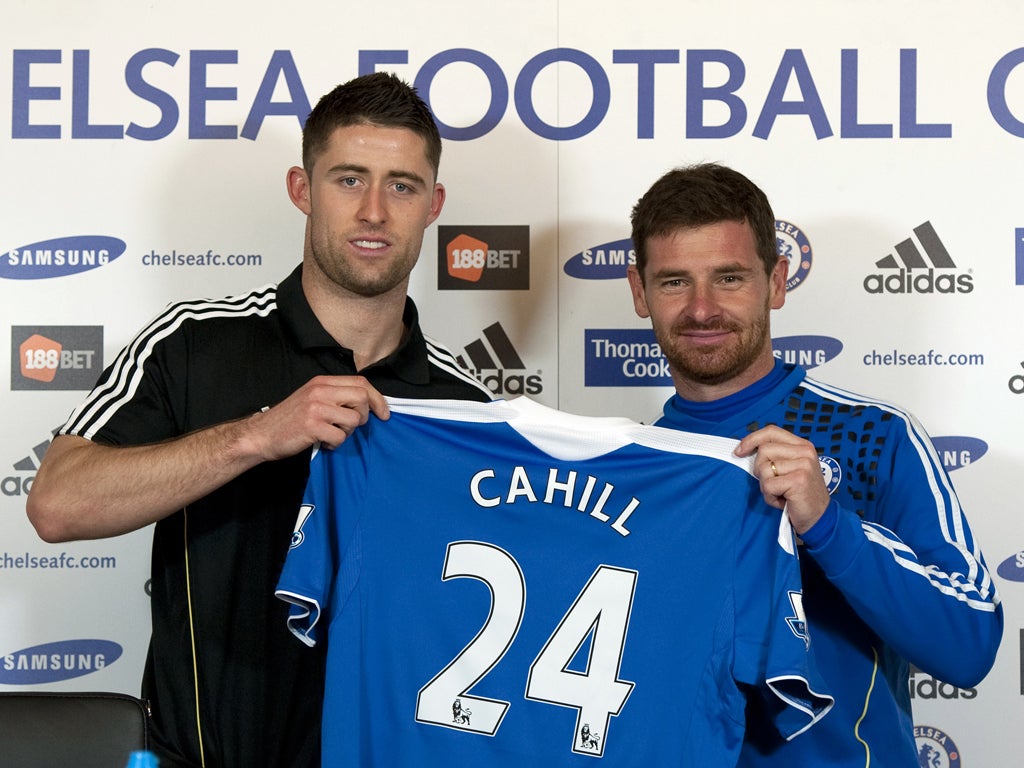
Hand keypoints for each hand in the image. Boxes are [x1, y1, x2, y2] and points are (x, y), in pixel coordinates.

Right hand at [245, 375, 389, 459]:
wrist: (261, 434)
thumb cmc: (289, 420)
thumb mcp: (312, 398)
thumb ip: (336, 396)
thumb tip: (368, 403)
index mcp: (322, 382)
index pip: (361, 383)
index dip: (377, 398)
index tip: (384, 413)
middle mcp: (320, 391)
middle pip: (362, 397)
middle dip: (365, 415)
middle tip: (352, 426)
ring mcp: (316, 408)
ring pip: (354, 420)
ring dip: (348, 432)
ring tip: (332, 434)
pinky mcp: (312, 426)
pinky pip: (340, 436)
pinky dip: (335, 443)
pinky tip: (323, 442)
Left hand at [734, 425, 830, 534]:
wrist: (819, 517)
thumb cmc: (799, 494)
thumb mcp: (790, 468)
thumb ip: (775, 456)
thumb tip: (744, 449)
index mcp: (802, 445)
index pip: (771, 431)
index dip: (752, 439)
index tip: (739, 451)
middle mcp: (805, 452)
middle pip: (764, 450)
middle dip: (760, 470)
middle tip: (774, 484)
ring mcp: (804, 465)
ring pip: (764, 469)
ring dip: (766, 486)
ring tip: (781, 493)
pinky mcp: (799, 480)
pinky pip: (768, 485)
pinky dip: (770, 497)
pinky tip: (783, 501)